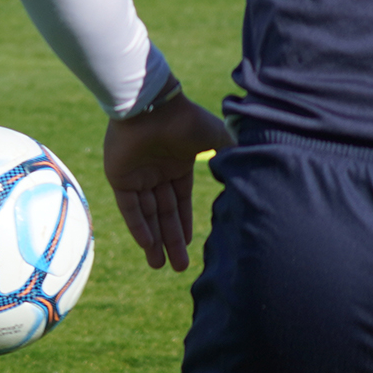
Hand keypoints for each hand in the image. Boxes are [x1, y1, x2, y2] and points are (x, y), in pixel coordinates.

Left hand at [102, 95, 233, 270]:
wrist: (152, 105)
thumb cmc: (185, 119)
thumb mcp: (218, 138)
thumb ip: (231, 155)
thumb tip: (252, 173)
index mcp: (178, 166)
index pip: (181, 202)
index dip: (185, 225)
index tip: (191, 246)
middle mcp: (157, 173)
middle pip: (165, 214)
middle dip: (171, 241)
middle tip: (179, 268)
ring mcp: (138, 176)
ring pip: (146, 215)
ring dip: (153, 240)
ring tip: (160, 265)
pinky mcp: (119, 177)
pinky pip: (129, 207)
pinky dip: (137, 226)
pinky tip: (146, 244)